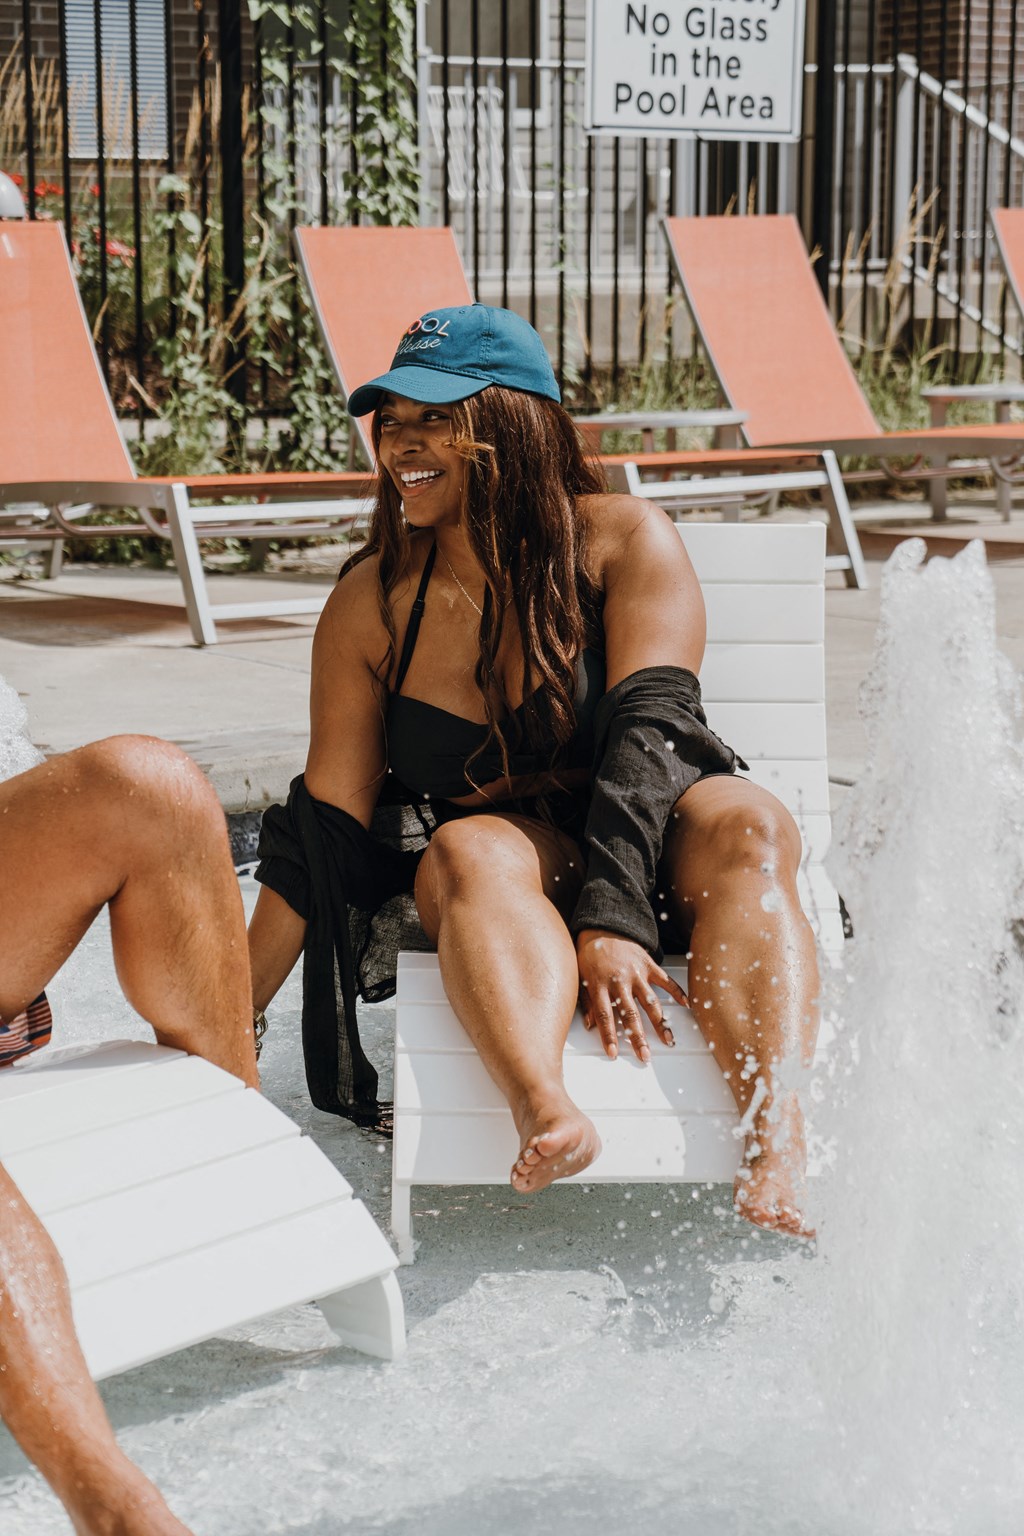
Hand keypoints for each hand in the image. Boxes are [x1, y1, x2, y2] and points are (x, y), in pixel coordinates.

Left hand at [575, 929, 687, 1062]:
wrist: (602, 926)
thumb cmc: (590, 954)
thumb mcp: (579, 977)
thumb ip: (586, 1001)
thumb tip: (590, 1025)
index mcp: (600, 985)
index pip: (605, 1016)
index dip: (609, 1035)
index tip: (614, 1053)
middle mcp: (619, 981)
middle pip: (630, 1014)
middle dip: (638, 1037)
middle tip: (645, 1055)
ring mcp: (636, 973)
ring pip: (650, 1002)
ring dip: (660, 1022)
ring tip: (668, 1039)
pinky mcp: (648, 964)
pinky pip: (665, 980)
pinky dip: (677, 992)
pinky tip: (686, 1004)